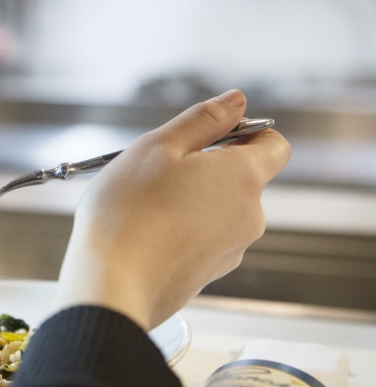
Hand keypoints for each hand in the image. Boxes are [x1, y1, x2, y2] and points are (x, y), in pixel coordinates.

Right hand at [55, 90, 290, 330]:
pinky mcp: (208, 277)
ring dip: (191, 202)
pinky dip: (181, 233)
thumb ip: (203, 120)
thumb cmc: (127, 212)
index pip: (274, 144)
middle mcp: (248, 217)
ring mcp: (230, 251)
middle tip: (158, 173)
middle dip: (206, 170)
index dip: (245, 133)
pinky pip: (202, 241)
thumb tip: (237, 101)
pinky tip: (146, 235)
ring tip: (146, 208)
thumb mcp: (158, 147)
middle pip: (241, 179)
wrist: (111, 285)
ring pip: (218, 211)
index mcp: (243, 178)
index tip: (207, 137)